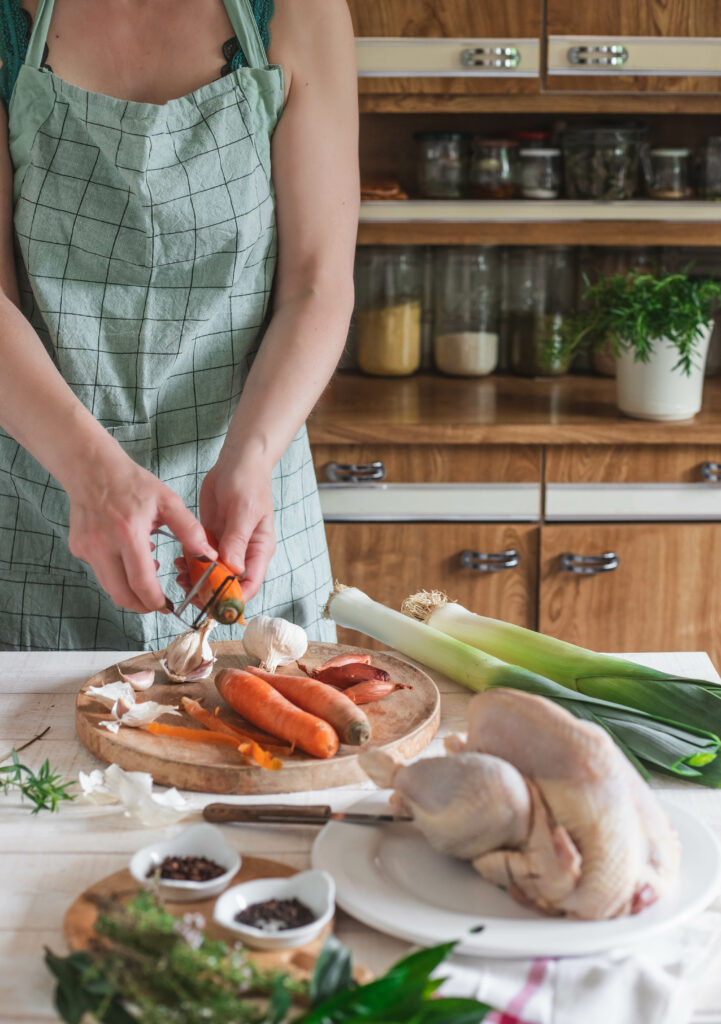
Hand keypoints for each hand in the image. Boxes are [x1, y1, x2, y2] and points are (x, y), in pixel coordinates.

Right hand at [66, 450, 215, 613]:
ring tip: (147, 576)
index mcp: (128, 533)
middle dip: (142, 606)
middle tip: (157, 604)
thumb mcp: (167, 501)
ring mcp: (87, 548)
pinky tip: (129, 556)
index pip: (141, 582)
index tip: (167, 607)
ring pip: (109, 587)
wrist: (92, 469)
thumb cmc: (132, 483)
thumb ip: (189, 530)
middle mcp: (103, 545)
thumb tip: (208, 555)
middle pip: (121, 594)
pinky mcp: (78, 548)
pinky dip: (116, 573)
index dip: (155, 601)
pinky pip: (100, 571)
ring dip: (129, 590)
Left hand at [193, 454, 276, 601]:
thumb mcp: (244, 510)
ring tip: (180, 576)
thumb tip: (233, 567)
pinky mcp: (213, 537)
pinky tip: (178, 562)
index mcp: (259, 549)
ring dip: (197, 579)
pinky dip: (190, 563)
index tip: (213, 602)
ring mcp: (228, 546)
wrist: (238, 461)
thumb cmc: (249, 482)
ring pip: (212, 574)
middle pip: (229, 584)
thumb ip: (237, 539)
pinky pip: (201, 558)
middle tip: (190, 593)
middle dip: (210, 592)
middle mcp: (244, 552)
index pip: (250, 584)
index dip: (233, 598)